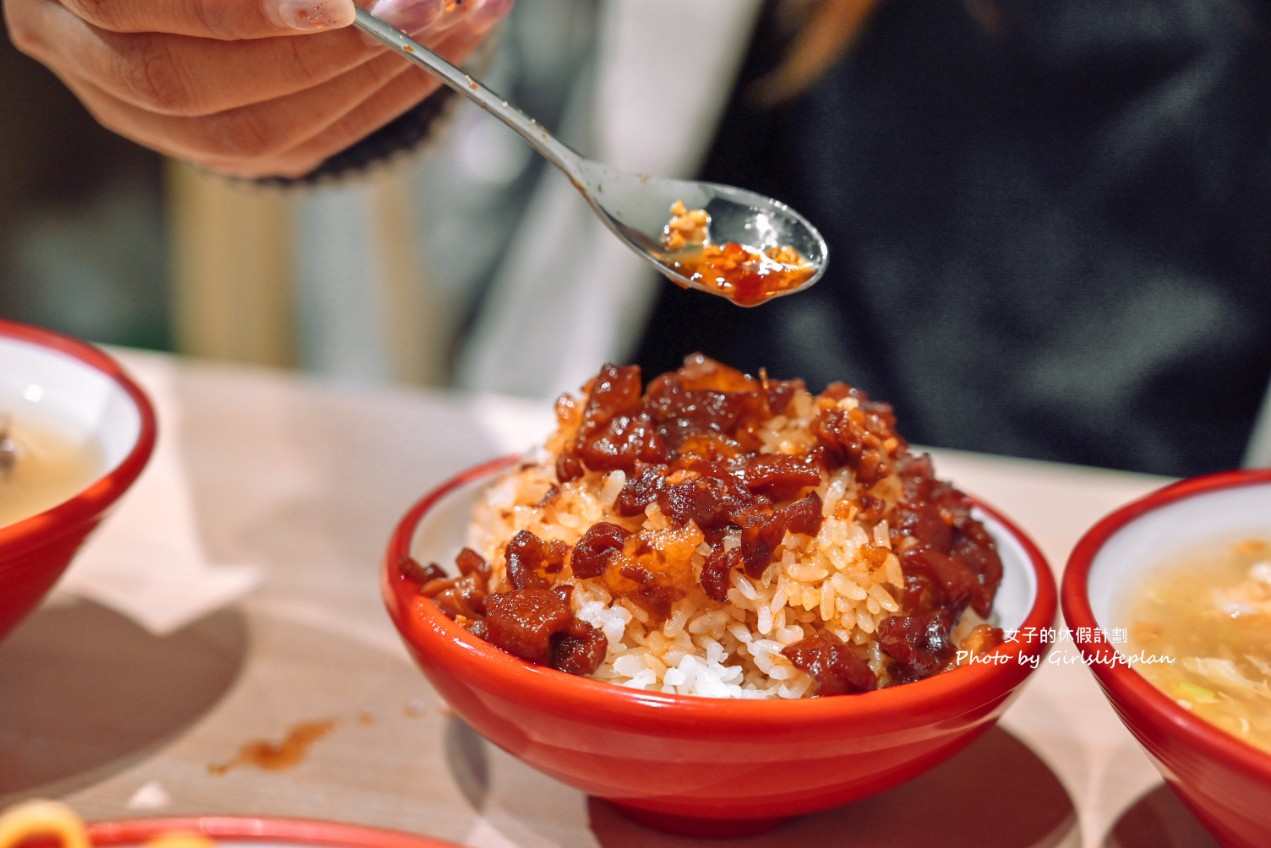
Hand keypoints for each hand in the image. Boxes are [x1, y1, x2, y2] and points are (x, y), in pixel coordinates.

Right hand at [4, 0, 513, 177]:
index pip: (127, 6)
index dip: (239, 12)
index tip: (337, 5)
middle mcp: (74, 55)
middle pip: (188, 85)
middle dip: (323, 55)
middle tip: (425, 13)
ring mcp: (138, 115)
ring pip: (247, 134)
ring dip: (367, 83)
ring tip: (451, 28)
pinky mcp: (205, 149)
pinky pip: (294, 147)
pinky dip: (375, 104)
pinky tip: (434, 63)